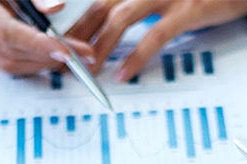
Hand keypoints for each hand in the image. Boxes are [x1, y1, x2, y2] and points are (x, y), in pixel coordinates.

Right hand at [0, 0, 94, 74]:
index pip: (7, 32)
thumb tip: (55, 8)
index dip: (37, 44)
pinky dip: (29, 62)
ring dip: (40, 63)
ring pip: (8, 63)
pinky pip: (4, 62)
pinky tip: (49, 55)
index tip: (65, 51)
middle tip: (79, 54)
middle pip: (10, 52)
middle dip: (47, 56)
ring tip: (68, 54)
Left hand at [67, 0, 246, 80]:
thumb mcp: (157, 0)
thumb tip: (104, 38)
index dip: (74, 30)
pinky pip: (156, 34)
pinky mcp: (188, 8)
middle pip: (99, 10)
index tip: (59, 52)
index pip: (95, 6)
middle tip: (65, 66)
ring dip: (100, 47)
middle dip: (78, 40)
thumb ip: (132, 11)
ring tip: (88, 72)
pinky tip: (123, 74)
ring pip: (120, 20)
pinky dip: (136, 56)